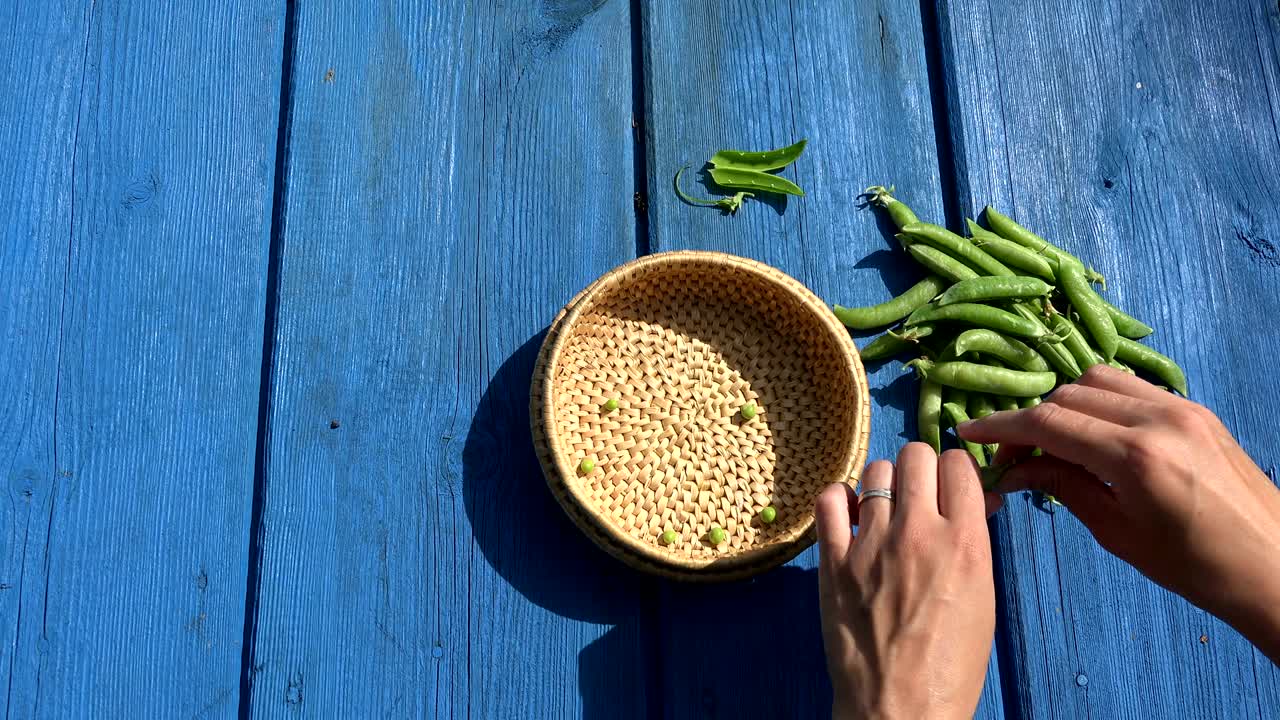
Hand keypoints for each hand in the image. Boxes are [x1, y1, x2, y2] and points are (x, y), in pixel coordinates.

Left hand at [815, 444, 999, 719]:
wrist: (901, 708)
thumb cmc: (951, 664)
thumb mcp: (982, 598)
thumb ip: (974, 542)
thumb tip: (974, 500)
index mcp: (964, 543)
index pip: (960, 465)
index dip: (956, 470)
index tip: (951, 484)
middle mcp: (918, 533)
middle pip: (916, 455)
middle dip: (921, 467)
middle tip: (919, 492)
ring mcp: (871, 544)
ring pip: (875, 470)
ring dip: (883, 481)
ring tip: (885, 505)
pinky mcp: (834, 561)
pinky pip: (829, 500)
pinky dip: (839, 498)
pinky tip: (849, 515)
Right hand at [958, 365, 1279, 661]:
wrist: (1274, 565)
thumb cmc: (1196, 567)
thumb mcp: (1119, 534)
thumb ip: (1064, 489)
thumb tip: (1015, 471)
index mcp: (1137, 456)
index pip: (1049, 423)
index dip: (1001, 427)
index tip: (967, 435)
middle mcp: (1159, 417)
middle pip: (1067, 396)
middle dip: (1030, 421)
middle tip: (1013, 459)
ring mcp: (1181, 406)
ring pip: (1096, 381)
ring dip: (1063, 405)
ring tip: (1051, 444)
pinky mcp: (1194, 408)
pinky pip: (1130, 387)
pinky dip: (1097, 401)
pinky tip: (1090, 433)